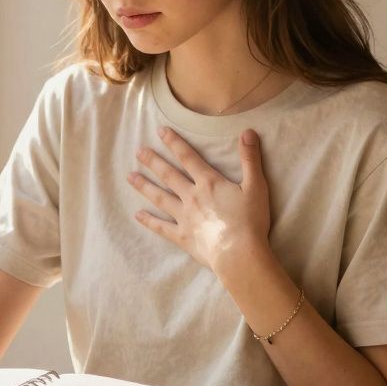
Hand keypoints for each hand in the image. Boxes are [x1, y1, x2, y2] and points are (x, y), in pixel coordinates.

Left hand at [127, 126, 271, 274]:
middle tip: (138, 151)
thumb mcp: (256, 186)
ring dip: (145, 186)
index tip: (160, 131)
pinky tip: (137, 215)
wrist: (239, 254)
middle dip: (153, 161)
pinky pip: (161, 227)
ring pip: (160, 197)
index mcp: (208, 183)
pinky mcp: (182, 236)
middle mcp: (191, 196)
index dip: (174, 143)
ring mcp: (184, 217)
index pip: (188, 157)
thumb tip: (248, 132)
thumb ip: (250, 159)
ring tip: (130, 177)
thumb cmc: (250, 221)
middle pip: (169, 175)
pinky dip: (149, 221)